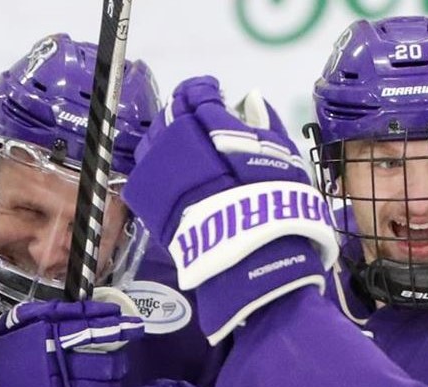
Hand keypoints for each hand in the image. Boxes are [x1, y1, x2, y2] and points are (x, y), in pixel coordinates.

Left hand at [127, 76, 338, 343]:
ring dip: (167, 136)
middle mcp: (180, 140)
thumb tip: (251, 98)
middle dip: (185, 111)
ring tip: (184, 146)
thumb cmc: (275, 200)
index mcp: (212, 122)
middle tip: (198, 120)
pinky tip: (172, 171)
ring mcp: (161, 170)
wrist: (251, 253)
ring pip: (155, 139)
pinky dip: (158, 164)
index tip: (213, 94)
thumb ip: (264, 122)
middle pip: (173, 114)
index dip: (204, 91)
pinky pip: (147, 170)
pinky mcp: (151, 199)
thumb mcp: (280, 154)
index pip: (198, 94)